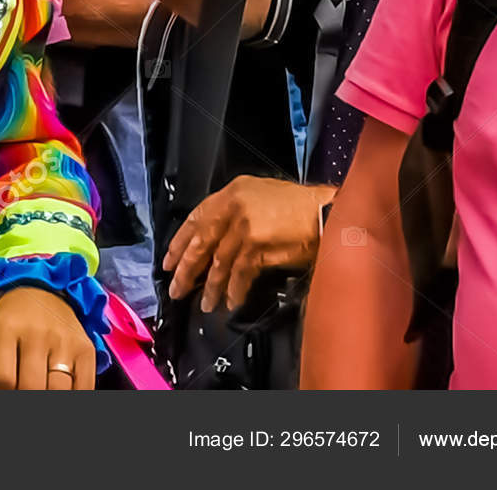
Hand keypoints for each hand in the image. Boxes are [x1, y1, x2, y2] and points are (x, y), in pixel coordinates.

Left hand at [0, 285, 95, 389]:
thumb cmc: (11, 322)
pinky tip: (57, 391)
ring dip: (47, 398)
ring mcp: (64, 341)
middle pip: (31, 386)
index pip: (2, 378)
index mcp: (6, 327)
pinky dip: (73, 396)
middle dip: (24, 398)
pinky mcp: (85, 349)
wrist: (41, 291)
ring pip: (58, 391)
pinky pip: (84, 388)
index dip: (0, 395)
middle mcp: (37, 332)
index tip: (1, 395)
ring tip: (38, 391)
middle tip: (20, 394)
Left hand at [163, 177, 333, 312]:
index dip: (180, 241)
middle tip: (176, 287)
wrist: (327, 213)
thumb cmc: (298, 207)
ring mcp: (245, 225)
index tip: (170, 260)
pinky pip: (239, 273)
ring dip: (210, 286)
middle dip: (186, 268)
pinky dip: (234, 289)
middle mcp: (234, 206)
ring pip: (218, 261)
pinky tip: (231, 301)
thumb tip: (215, 242)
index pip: (197, 217)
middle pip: (201, 241)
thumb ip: (235, 213)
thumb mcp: (260, 197)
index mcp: (231, 192)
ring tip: (205, 304)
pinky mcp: (258, 244)